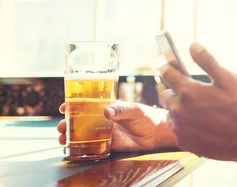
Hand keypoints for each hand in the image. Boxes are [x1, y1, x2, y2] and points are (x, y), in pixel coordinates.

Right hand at [57, 101, 176, 151]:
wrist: (157, 133)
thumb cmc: (148, 116)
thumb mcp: (135, 110)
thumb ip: (121, 110)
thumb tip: (106, 111)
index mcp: (109, 107)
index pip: (88, 104)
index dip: (74, 105)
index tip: (63, 107)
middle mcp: (104, 119)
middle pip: (81, 120)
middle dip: (68, 123)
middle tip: (60, 127)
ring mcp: (106, 132)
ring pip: (84, 134)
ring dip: (71, 136)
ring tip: (62, 139)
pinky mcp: (110, 145)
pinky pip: (93, 146)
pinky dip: (81, 148)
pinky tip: (72, 150)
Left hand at [159, 43, 236, 161]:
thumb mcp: (227, 79)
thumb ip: (207, 61)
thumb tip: (192, 46)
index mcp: (188, 91)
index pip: (166, 73)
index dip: (169, 68)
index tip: (173, 68)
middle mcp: (178, 110)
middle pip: (164, 95)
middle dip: (174, 91)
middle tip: (191, 92)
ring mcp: (180, 128)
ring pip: (170, 114)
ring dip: (179, 109)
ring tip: (199, 110)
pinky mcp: (184, 142)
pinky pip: (178, 129)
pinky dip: (185, 125)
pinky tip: (202, 124)